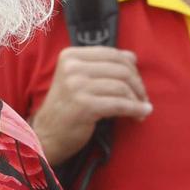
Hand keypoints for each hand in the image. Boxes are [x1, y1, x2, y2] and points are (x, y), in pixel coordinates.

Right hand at [31, 45, 153, 163]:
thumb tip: (132, 57)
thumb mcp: (79, 80)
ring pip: (122, 87)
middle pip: (120, 69)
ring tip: (142, 110)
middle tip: (143, 99)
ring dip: (138, 99)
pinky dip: (135, 110)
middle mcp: (72, 67)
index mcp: (70, 56)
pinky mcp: (84, 105)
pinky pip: (119, 104)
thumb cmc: (67, 108)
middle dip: (137, 85)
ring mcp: (77, 86)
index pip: (112, 54)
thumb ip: (102, 66)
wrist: (46, 135)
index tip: (137, 83)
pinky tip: (141, 115)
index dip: (131, 68)